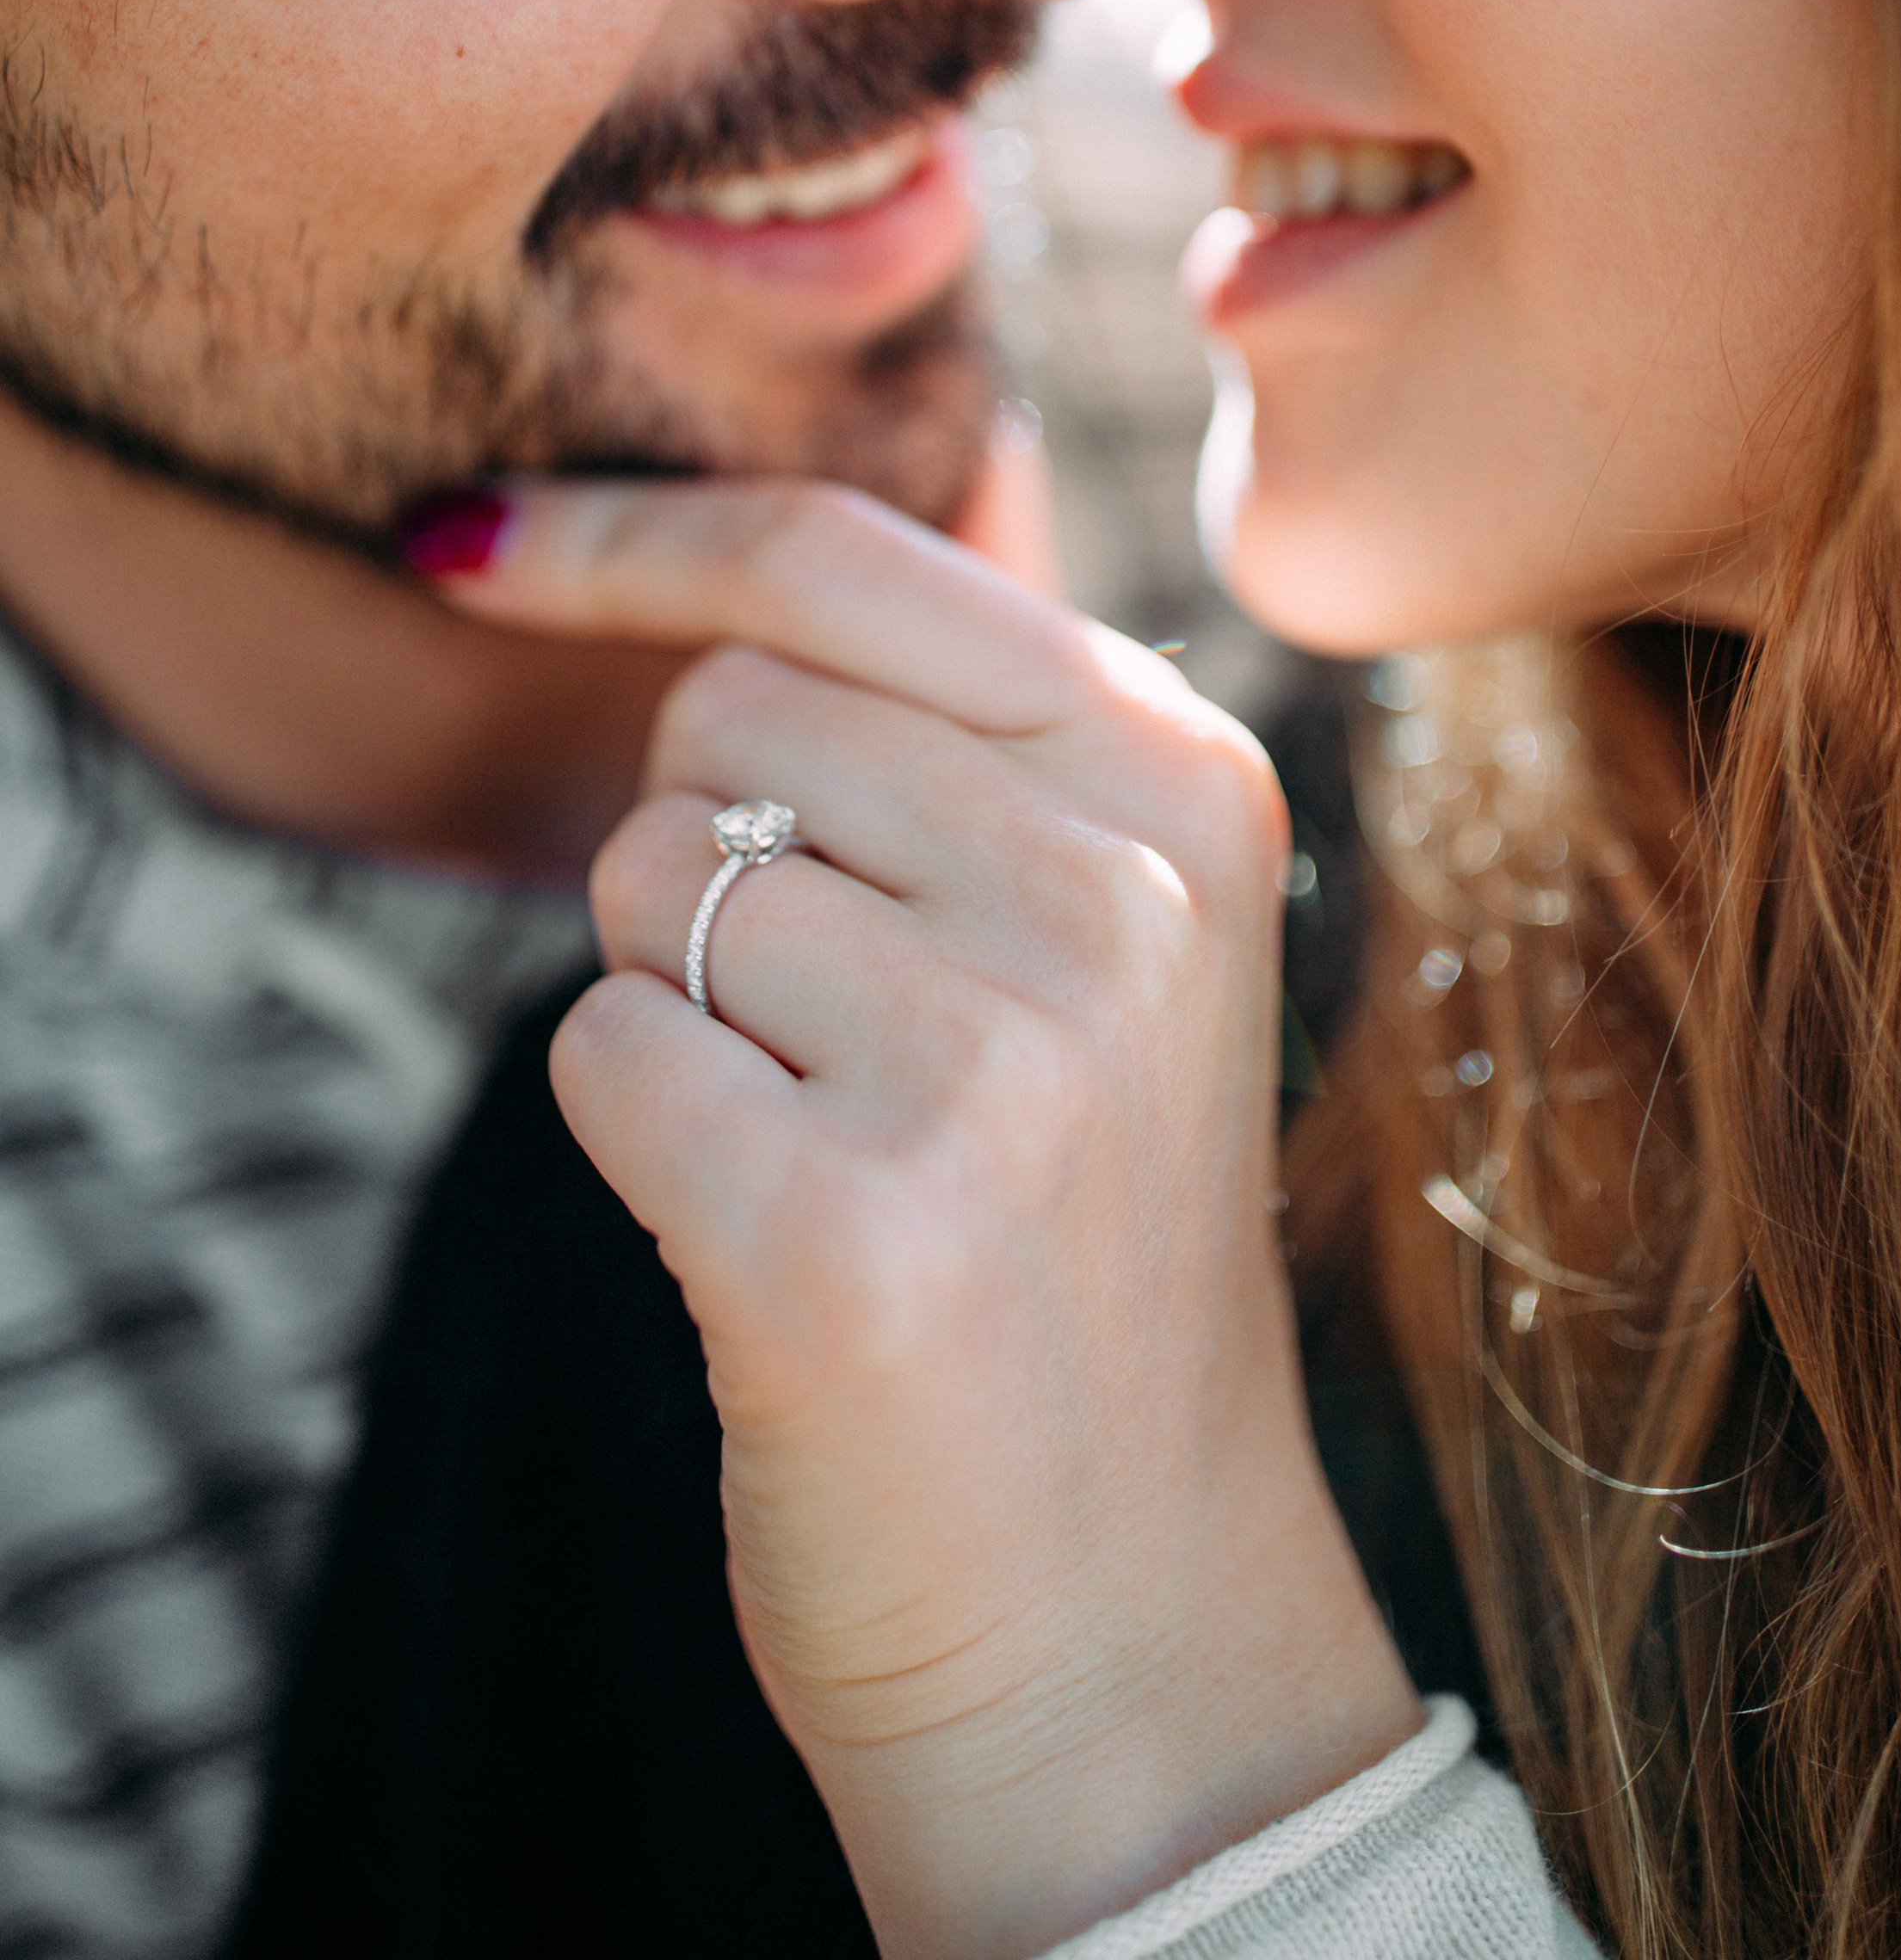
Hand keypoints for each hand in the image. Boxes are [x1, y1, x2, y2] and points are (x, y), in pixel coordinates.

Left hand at [425, 477, 1417, 1959]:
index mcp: (1184, 783)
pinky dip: (638, 1124)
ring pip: (653, 874)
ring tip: (839, 1136)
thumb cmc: (1067, 1241)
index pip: (847, 556)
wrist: (1126, 1619)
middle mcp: (1117, 891)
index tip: (469, 544)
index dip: (629, 537)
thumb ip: (975, 724)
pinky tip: (773, 1231)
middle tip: (839, 1027)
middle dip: (708, 842)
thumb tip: (785, 527)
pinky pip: (601, 1045)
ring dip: (682, 996)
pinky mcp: (848, 1227)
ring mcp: (999, 1058)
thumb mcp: (1110, 935)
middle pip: (727, 709)